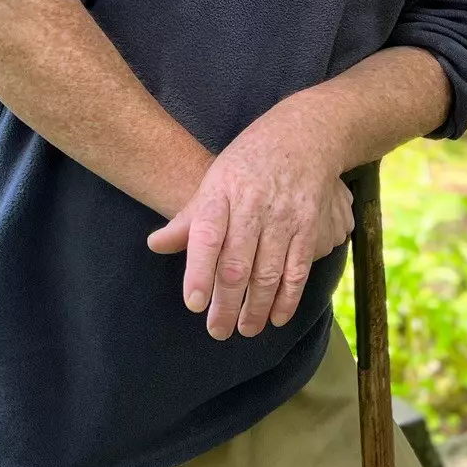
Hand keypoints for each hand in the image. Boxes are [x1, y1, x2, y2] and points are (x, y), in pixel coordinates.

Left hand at [146, 104, 353, 339]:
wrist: (303, 135)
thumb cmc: (248, 162)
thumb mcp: (213, 181)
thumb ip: (188, 219)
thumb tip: (156, 245)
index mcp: (222, 193)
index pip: (207, 236)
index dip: (199, 272)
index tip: (194, 304)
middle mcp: (253, 205)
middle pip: (237, 264)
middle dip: (226, 303)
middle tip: (217, 331)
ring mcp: (284, 216)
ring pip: (268, 272)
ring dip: (256, 308)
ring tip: (244, 329)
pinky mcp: (310, 225)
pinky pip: (298, 269)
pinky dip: (288, 298)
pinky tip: (277, 317)